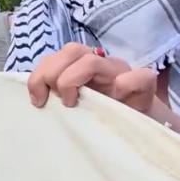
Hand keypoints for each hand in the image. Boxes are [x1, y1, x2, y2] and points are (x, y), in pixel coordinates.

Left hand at [28, 43, 159, 117]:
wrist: (138, 130)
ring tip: (72, 103)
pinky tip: (116, 98)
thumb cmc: (100, 118)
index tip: (37, 101)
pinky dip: (125, 84)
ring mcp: (122, 72)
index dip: (39, 75)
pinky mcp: (145, 85)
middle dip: (53, 75)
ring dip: (74, 79)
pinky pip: (139, 76)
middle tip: (53, 101)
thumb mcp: (72, 108)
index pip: (55, 56)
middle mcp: (100, 64)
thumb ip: (54, 98)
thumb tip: (34, 101)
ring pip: (94, 60)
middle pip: (71, 50)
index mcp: (79, 66)